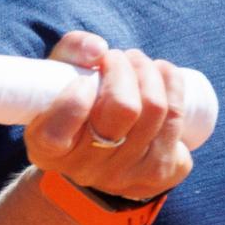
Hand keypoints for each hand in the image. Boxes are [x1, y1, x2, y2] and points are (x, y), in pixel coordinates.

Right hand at [23, 31, 194, 202]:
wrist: (95, 156)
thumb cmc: (72, 104)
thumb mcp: (57, 79)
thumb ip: (71, 52)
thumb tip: (99, 49)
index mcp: (48, 151)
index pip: (59, 130)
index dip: (75, 98)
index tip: (85, 76)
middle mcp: (86, 169)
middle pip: (124, 108)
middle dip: (125, 69)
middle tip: (117, 57)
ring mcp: (126, 175)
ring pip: (156, 109)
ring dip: (151, 72)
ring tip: (137, 62)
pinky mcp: (159, 172)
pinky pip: (176, 120)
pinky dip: (174, 86)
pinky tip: (163, 75)